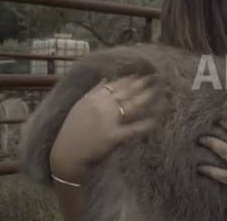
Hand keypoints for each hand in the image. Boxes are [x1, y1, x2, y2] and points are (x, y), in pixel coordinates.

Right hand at [50, 75, 166, 182]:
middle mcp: (101, 106)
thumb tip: (107, 77)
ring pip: (132, 105)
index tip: (144, 72)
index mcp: (93, 98)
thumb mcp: (80, 106)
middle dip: (143, 84)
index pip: (117, 84)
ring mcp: (107, 121)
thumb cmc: (72, 130)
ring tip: (160, 91)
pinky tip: (156, 120)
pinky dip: (146, 124)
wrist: (65, 155)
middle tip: (157, 77)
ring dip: (147, 97)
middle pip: (127, 92)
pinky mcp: (113, 136)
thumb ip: (94, 90)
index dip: (132, 78)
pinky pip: (133, 128)